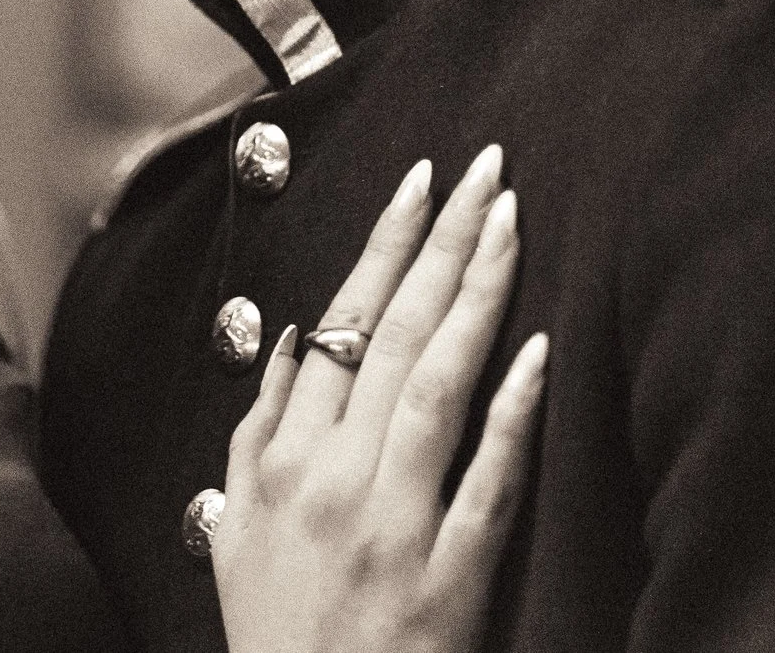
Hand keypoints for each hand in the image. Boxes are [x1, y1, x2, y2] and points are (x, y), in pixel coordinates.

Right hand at [210, 145, 546, 652]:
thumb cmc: (281, 637)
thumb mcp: (237, 533)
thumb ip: (257, 432)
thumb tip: (295, 341)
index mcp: (278, 463)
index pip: (342, 326)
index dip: (384, 248)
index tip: (419, 183)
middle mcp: (331, 481)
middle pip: (395, 335)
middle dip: (442, 240)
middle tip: (485, 168)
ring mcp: (392, 527)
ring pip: (438, 386)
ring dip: (476, 296)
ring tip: (510, 221)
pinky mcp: (449, 580)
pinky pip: (487, 483)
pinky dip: (511, 415)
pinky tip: (537, 353)